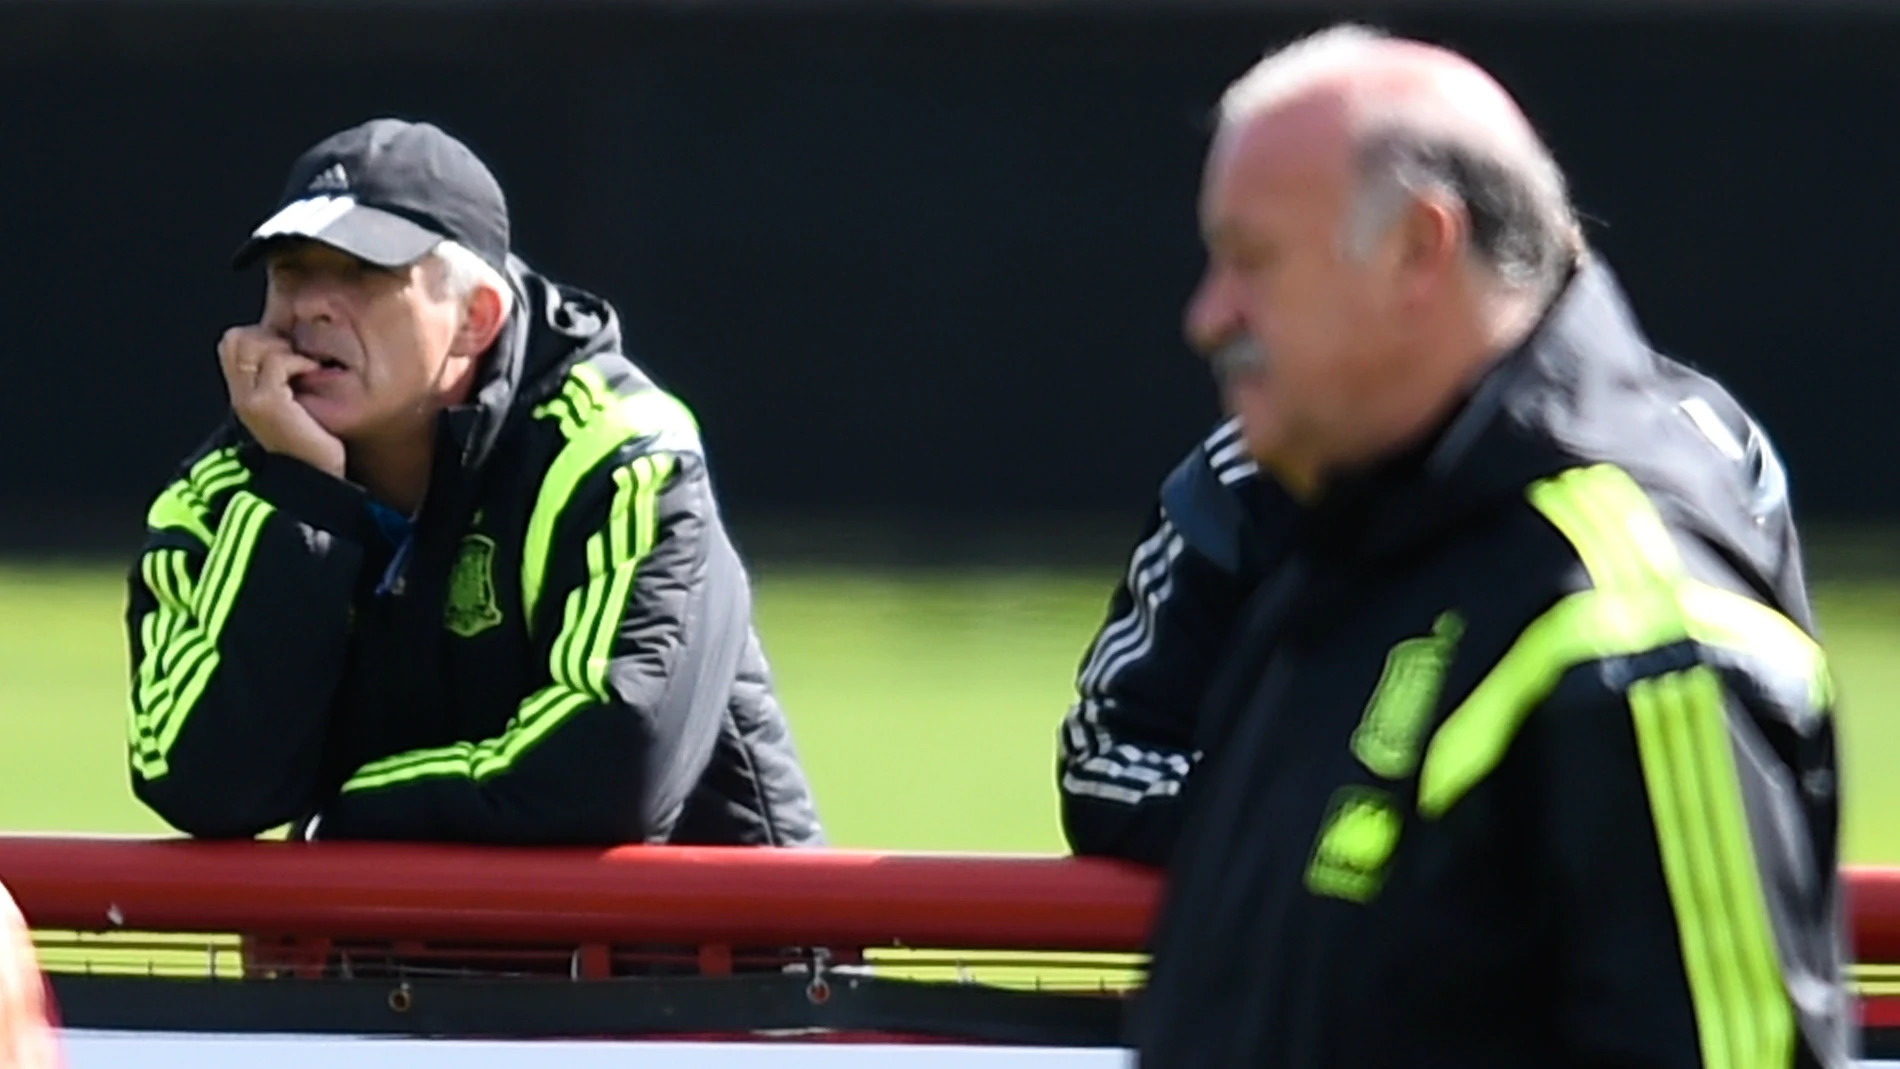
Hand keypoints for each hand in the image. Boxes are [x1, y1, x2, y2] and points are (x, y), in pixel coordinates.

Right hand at [218, 326, 345, 478]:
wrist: (315, 483)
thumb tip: (291, 344)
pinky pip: (276, 361)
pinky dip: (298, 361)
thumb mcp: (291, 409)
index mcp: (242, 396)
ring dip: (286, 348)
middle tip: (298, 357)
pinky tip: (313, 373)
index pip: (231, 342)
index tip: (290, 352)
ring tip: (306, 366)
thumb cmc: (312, 448)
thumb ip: (280, 382)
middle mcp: (238, 396)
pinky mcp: (266, 404)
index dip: (261, 336)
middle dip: (270, 337)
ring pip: (252, 344)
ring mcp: (248, 399)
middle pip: (235, 338)